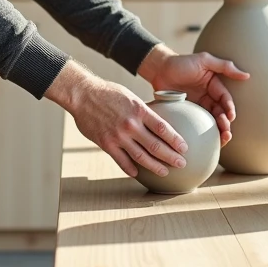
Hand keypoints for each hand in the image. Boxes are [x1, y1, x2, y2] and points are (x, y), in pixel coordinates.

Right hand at [46, 62, 187, 178]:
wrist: (82, 94)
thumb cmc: (108, 92)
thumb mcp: (130, 96)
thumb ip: (143, 110)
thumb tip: (158, 121)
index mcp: (139, 110)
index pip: (163, 128)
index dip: (175, 140)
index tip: (185, 148)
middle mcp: (130, 124)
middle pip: (155, 146)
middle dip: (171, 157)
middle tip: (181, 164)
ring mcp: (118, 136)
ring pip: (141, 157)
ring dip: (155, 166)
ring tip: (165, 172)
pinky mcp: (106, 144)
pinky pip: (122, 161)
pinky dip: (131, 169)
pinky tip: (138, 174)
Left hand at [138, 44, 248, 145]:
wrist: (158, 69)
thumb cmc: (181, 62)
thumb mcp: (205, 61)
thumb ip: (225, 67)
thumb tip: (247, 75)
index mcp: (213, 86)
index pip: (225, 99)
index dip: (229, 109)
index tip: (230, 117)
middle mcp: (207, 97)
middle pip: (220, 113)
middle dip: (226, 124)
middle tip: (227, 134)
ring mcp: (197, 106)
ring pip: (211, 121)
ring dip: (218, 130)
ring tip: (222, 139)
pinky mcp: (186, 113)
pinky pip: (196, 124)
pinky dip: (202, 133)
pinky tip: (205, 140)